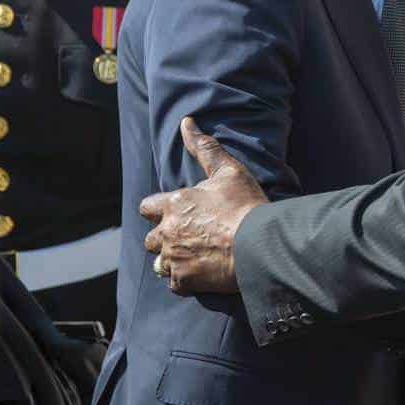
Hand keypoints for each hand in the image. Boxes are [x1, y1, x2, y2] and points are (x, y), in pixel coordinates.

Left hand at [140, 117, 267, 294]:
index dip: (159, 210)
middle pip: (150, 238)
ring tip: (194, 256)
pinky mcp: (184, 280)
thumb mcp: (229, 171)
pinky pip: (174, 282)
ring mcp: (173, 258)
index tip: (176, 212)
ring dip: (172, 259)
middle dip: (164, 237)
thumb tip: (187, 122)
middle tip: (189, 236)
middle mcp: (166, 231)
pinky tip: (201, 273)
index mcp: (173, 204)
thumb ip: (205, 147)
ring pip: (159, 262)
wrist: (258, 245)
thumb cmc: (245, 206)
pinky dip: (184, 279)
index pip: (147, 207)